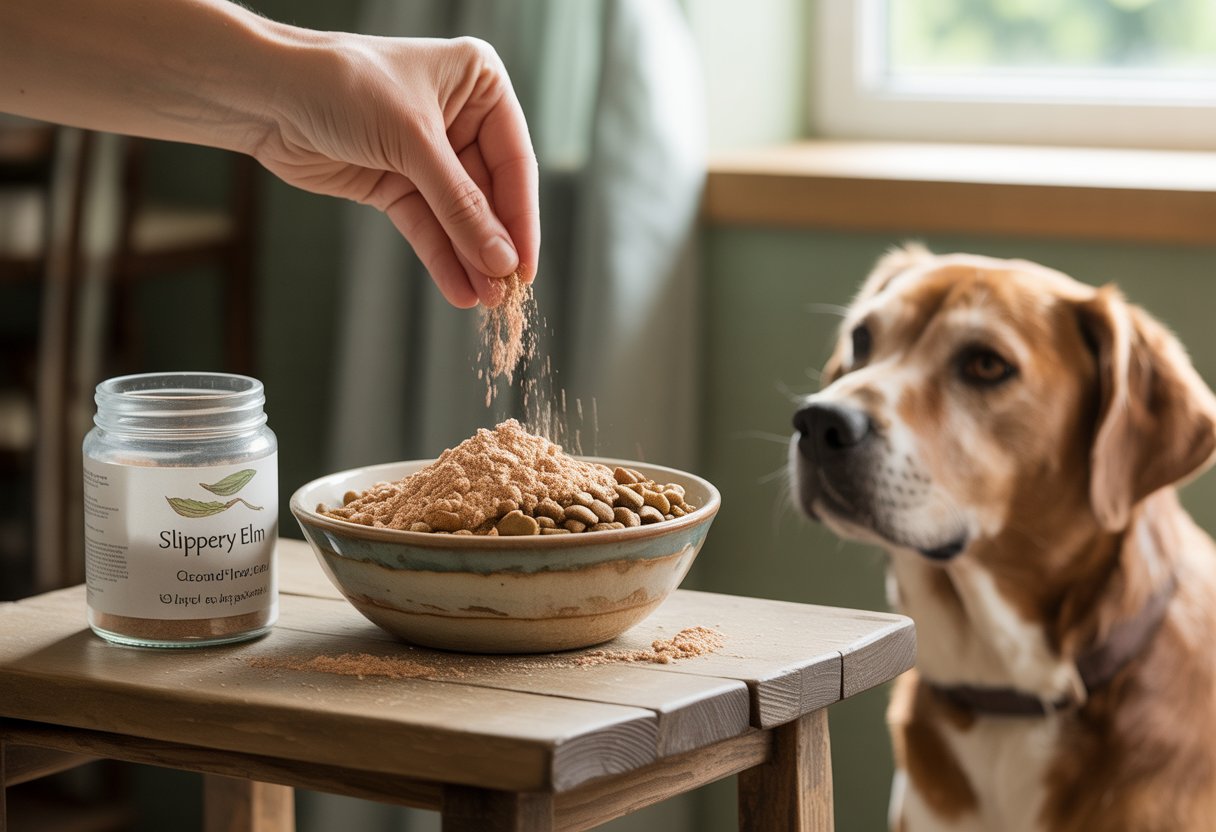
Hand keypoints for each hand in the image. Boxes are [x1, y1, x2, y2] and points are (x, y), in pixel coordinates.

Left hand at [255, 35, 539, 307]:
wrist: (264, 93)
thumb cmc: (341, 85)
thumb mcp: (413, 142)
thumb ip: (460, 205)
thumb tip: (502, 260)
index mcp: (479, 83)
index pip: (514, 160)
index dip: (522, 217)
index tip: (526, 266)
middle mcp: (459, 116)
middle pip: (489, 194)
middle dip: (494, 245)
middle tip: (506, 294)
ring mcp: (427, 153)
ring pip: (458, 217)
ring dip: (471, 259)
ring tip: (486, 301)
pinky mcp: (395, 183)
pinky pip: (427, 227)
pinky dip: (442, 259)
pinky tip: (459, 290)